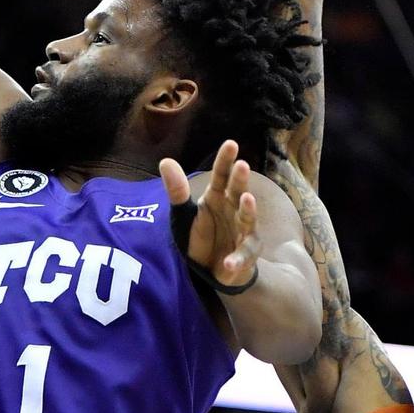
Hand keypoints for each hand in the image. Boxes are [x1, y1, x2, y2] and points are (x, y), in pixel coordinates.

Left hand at [160, 140, 259, 286]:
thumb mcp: (184, 214)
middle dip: (240, 180)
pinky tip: (228, 263)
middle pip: (237, 192)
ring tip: (247, 199)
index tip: (231, 144)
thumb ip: (177, 191)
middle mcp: (234, 210)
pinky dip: (236, 259)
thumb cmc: (202, 236)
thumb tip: (165, 161)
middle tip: (242, 165)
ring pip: (247, 219)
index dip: (225, 161)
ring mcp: (243, 231)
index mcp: (217, 198)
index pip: (221, 176)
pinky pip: (242, 256)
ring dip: (248, 210)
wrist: (213, 268)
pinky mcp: (246, 254)